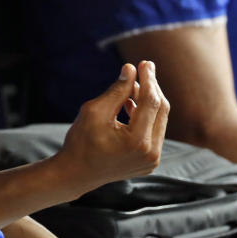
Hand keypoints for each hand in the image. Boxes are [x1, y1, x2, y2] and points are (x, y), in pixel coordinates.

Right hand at [58, 62, 169, 193]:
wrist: (76, 174)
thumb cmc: (81, 141)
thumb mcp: (94, 111)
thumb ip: (116, 90)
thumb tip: (131, 69)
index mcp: (137, 141)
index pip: (151, 102)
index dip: (149, 79)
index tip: (144, 63)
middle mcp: (150, 153)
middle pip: (160, 110)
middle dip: (152, 87)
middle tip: (144, 68)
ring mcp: (152, 160)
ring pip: (159, 120)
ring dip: (149, 101)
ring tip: (132, 87)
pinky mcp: (150, 162)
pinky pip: (154, 132)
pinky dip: (146, 116)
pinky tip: (131, 105)